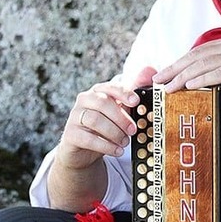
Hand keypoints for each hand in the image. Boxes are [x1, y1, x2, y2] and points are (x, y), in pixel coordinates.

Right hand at [48, 67, 154, 210]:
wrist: (84, 151)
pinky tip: (117, 151)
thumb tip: (150, 70)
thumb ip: (134, 93)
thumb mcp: (121, 112)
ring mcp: (74, 117)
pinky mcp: (70, 134)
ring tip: (125, 142)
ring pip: (94, 120)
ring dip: (114, 133)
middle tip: (134, 130)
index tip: (136, 101)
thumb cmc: (106, 127)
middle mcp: (84, 101)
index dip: (124, 93)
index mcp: (98, 91)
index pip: (110, 87)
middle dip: (121, 117)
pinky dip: (105, 145)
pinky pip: (87, 138)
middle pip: (102, 103)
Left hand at [152, 29, 220, 91]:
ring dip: (180, 75)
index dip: (183, 60)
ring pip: (201, 64)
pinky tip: (188, 86)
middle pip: (195, 56)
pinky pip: (218, 73)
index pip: (202, 50)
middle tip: (157, 80)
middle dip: (173, 68)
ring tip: (165, 86)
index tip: (169, 69)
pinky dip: (200, 79)